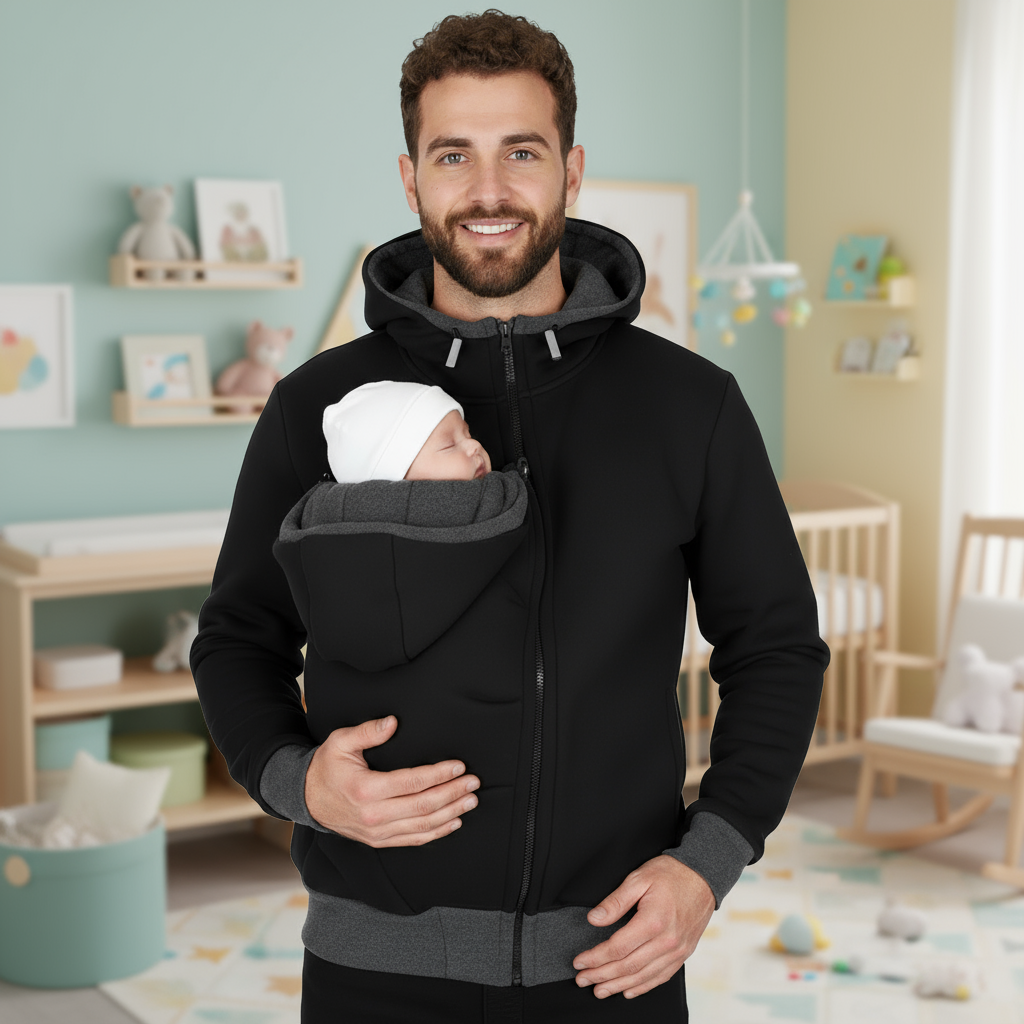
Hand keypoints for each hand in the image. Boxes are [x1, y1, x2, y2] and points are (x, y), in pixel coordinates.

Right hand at [304, 715, 479, 847]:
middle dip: (452, 794)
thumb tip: (393, 722)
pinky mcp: (379, 840)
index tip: (458, 766)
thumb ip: (368, 731)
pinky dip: (436, 832)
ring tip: (470, 800)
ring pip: (422, 826)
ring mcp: (377, 832)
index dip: (438, 774)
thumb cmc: (326, 767)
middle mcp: (373, 816)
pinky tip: (452, 822)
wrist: (306, 798)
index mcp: (366, 790)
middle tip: (473, 782)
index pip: (412, 782)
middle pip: (423, 806)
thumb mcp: (341, 741)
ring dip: (450, 814)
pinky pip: (413, 839)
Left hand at [573, 855, 714, 999]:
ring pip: (643, 977)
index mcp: (653, 921)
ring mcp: (677, 950)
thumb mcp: (639, 878)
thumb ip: (615, 901)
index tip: (579, 961)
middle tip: (582, 979)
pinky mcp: (683, 954)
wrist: (703, 876)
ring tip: (599, 990)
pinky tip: (628, 990)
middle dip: (601, 976)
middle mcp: (667, 941)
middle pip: (628, 967)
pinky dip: (642, 987)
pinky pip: (661, 977)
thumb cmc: (671, 874)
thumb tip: (594, 918)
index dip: (595, 958)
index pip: (617, 948)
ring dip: (618, 986)